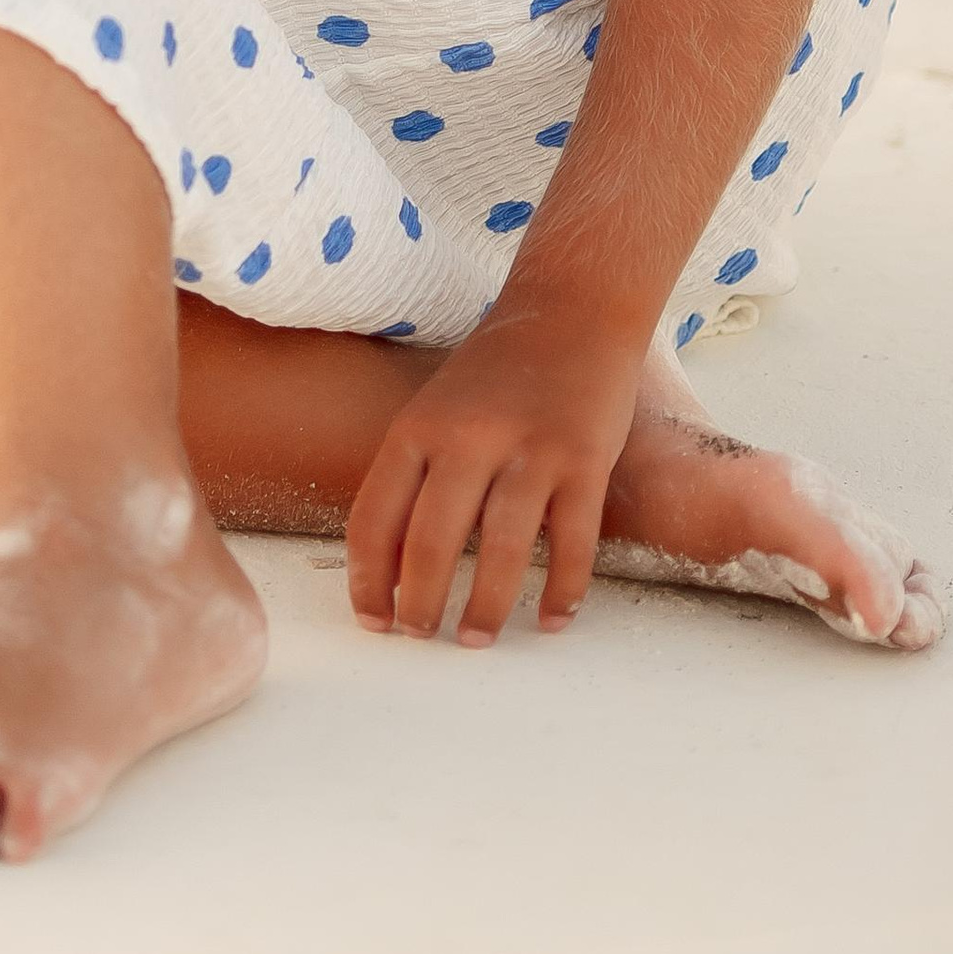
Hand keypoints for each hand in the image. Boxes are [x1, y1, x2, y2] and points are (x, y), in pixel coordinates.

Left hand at [345, 302, 646, 643]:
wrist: (571, 313)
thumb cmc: (494, 376)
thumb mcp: (434, 412)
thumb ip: (413, 478)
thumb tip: (389, 569)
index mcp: (417, 428)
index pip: (375, 517)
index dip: (367, 579)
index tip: (373, 621)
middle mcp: (468, 438)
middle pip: (432, 541)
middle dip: (420, 603)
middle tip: (420, 637)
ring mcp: (530, 449)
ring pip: (501, 550)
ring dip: (485, 607)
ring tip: (475, 640)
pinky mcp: (585, 460)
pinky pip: (573, 543)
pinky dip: (562, 590)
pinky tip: (552, 619)